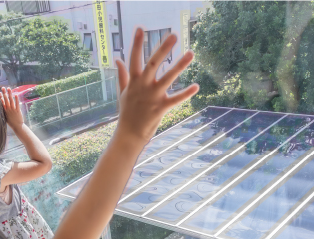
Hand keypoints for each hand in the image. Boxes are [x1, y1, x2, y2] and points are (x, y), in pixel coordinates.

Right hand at [0, 87, 23, 130]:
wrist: (17, 126)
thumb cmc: (11, 122)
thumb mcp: (5, 117)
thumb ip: (4, 112)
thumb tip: (2, 108)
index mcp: (5, 111)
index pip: (2, 102)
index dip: (0, 97)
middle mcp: (8, 109)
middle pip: (6, 100)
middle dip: (4, 93)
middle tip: (3, 87)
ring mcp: (13, 109)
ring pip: (11, 100)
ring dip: (10, 94)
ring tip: (9, 88)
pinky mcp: (18, 110)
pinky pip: (17, 104)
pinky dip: (16, 99)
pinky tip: (16, 94)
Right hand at [114, 28, 198, 143]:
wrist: (129, 134)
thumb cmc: (127, 112)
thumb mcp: (123, 92)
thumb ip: (122, 75)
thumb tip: (117, 60)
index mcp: (134, 81)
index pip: (134, 58)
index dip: (136, 43)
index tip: (140, 28)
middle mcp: (143, 86)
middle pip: (153, 64)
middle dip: (163, 49)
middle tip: (173, 35)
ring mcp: (152, 97)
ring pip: (168, 78)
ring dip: (180, 65)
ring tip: (191, 53)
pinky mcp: (160, 108)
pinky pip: (176, 99)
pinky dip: (186, 93)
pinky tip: (196, 86)